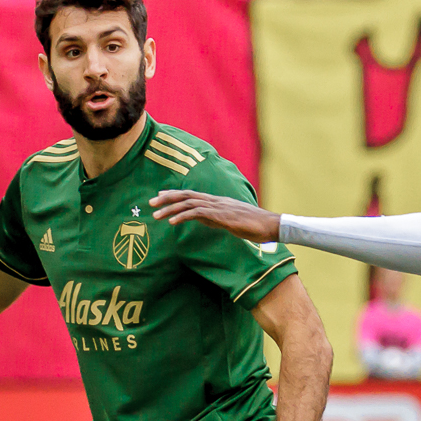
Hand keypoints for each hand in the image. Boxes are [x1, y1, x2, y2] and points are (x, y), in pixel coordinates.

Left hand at [151, 190, 281, 242]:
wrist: (270, 225)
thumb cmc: (254, 225)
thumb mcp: (231, 222)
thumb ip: (216, 219)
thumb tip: (203, 219)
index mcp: (217, 201)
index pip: (192, 195)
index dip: (174, 195)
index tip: (160, 197)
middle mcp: (216, 200)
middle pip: (186, 195)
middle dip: (167, 198)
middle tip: (150, 203)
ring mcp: (219, 207)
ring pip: (189, 203)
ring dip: (170, 208)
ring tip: (156, 214)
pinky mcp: (221, 216)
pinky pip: (198, 214)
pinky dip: (183, 216)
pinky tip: (172, 221)